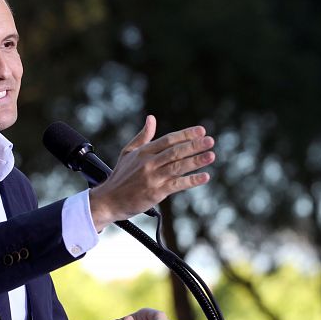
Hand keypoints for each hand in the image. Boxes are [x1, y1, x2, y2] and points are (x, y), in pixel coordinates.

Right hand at [89, 115, 214, 230]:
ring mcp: (152, 178)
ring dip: (196, 161)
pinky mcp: (155, 193)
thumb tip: (151, 118)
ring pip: (177, 166)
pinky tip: (204, 177)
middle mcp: (148, 163)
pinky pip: (177, 185)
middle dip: (194, 145)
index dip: (185, 134)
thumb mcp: (128, 153)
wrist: (109, 200)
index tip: (201, 131)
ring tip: (211, 155)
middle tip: (210, 141)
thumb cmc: (120, 177)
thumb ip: (142, 136)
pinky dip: (191, 181)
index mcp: (143, 152)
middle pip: (175, 151)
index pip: (168, 139)